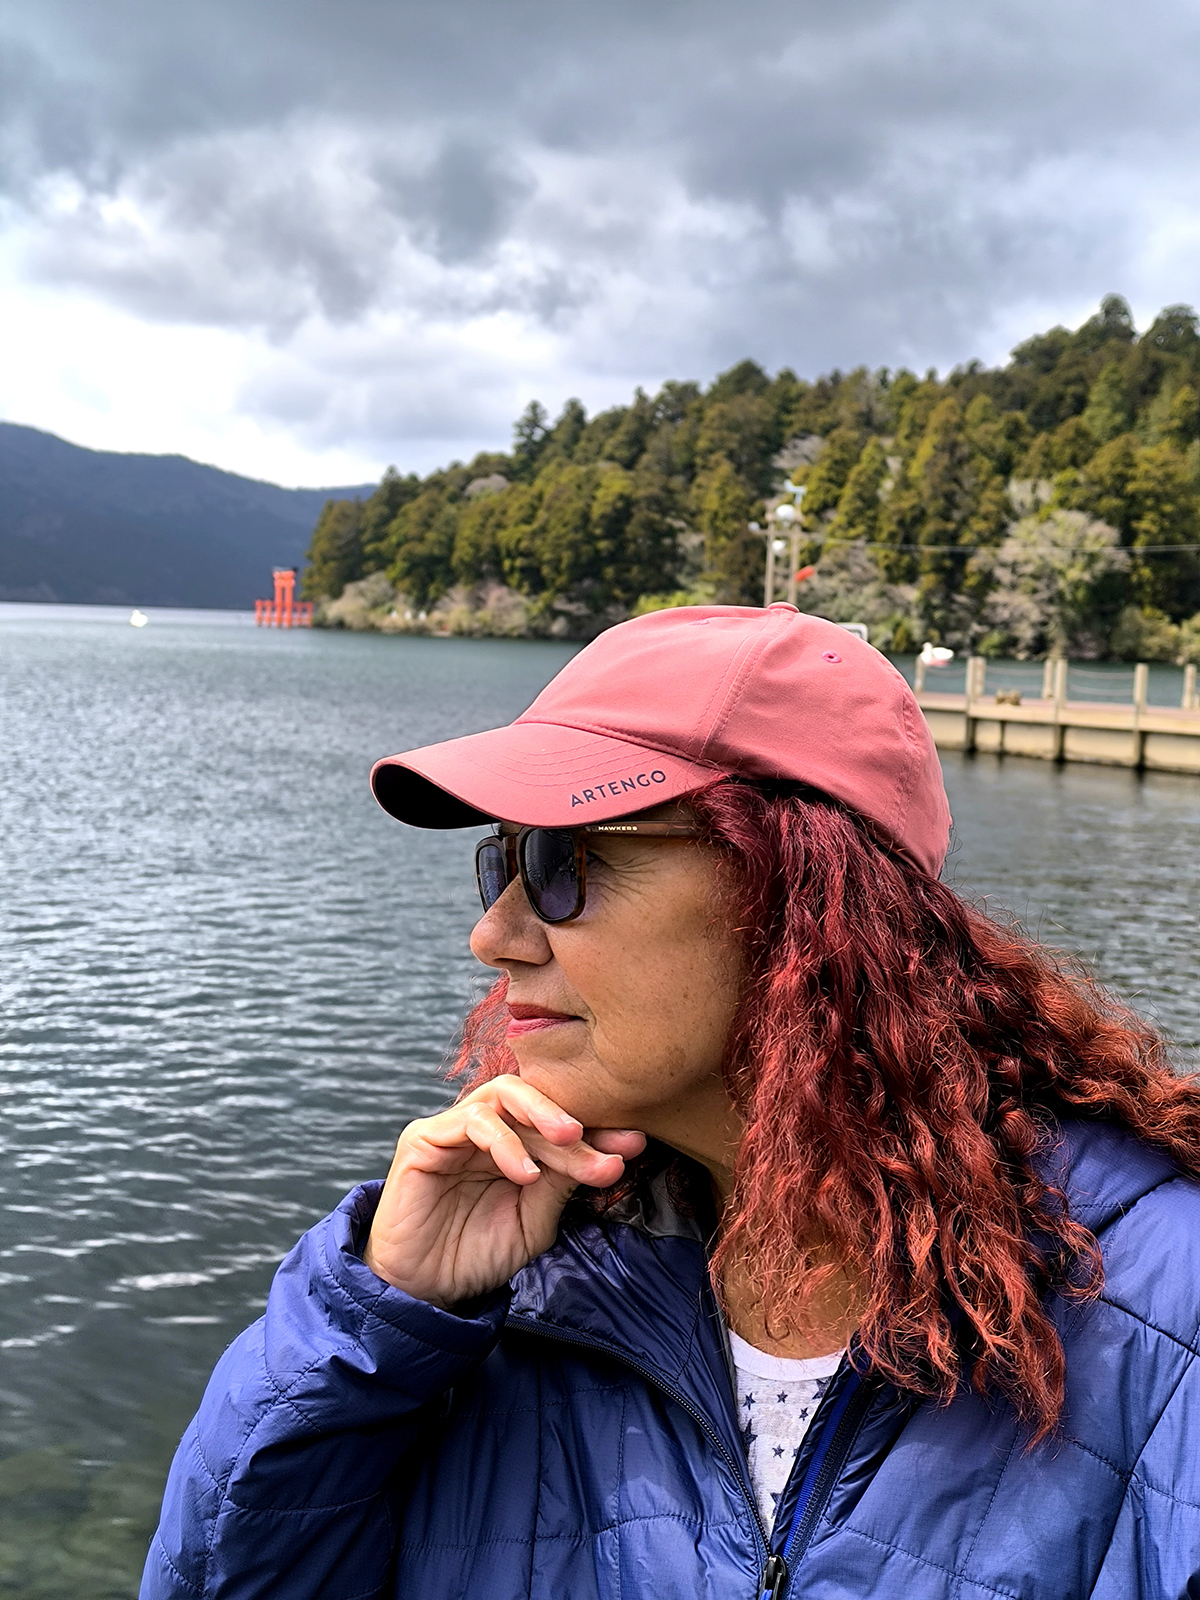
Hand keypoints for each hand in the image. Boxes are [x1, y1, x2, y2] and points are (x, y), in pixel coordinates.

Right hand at [362, 1074, 645, 1308]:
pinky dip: (503, 1141)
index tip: (633, 1145)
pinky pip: (470, 1121)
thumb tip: (611, 1157)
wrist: (422, 1291)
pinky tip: (524, 1173)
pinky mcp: (424, 1138)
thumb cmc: (475, 1256)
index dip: (597, 1129)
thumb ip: (561, 1184)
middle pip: (535, 1099)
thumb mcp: (533, 1220)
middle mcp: (484, 1127)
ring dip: (543, 1118)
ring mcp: (453, 1128)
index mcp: (513, 1143)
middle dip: (577, 1119)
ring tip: (571, 1143)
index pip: (557, 1120)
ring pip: (505, 1096)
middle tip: (612, 1140)